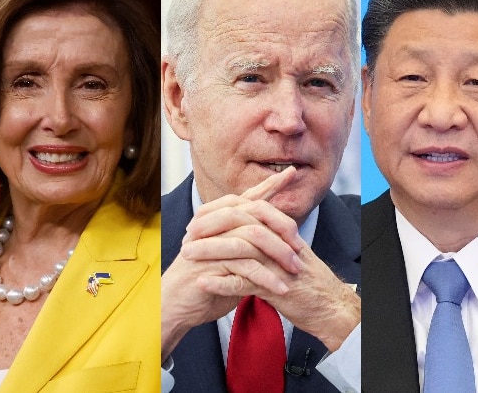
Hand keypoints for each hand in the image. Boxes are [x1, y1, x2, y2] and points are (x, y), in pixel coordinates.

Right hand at [161, 168, 298, 359]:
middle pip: (254, 211)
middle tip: (301, 247)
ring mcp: (210, 241)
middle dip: (282, 226)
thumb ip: (249, 246)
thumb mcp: (231, 260)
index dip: (269, 184)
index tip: (291, 172)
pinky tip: (281, 289)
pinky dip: (266, 277)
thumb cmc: (205, 283)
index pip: (247, 197)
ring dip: (278, 255)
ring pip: (253, 237)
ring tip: (296, 271)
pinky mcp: (210, 263)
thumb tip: (277, 238)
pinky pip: (246, 265)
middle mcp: (213, 224)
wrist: (176, 306)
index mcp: (217, 219)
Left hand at [183, 168, 359, 350]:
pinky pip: (245, 282)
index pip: (244, 209)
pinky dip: (222, 283)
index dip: (217, 212)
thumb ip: (266, 237)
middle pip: (239, 221)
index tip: (195, 220)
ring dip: (209, 251)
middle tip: (187, 234)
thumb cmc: (304, 282)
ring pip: (239, 249)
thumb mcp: (284, 252)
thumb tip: (239, 227)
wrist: (329, 308)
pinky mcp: (276, 288)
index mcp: (278, 230)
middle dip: (209, 225)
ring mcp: (277, 263)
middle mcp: (278, 241)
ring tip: (187, 256)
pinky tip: (204, 283)